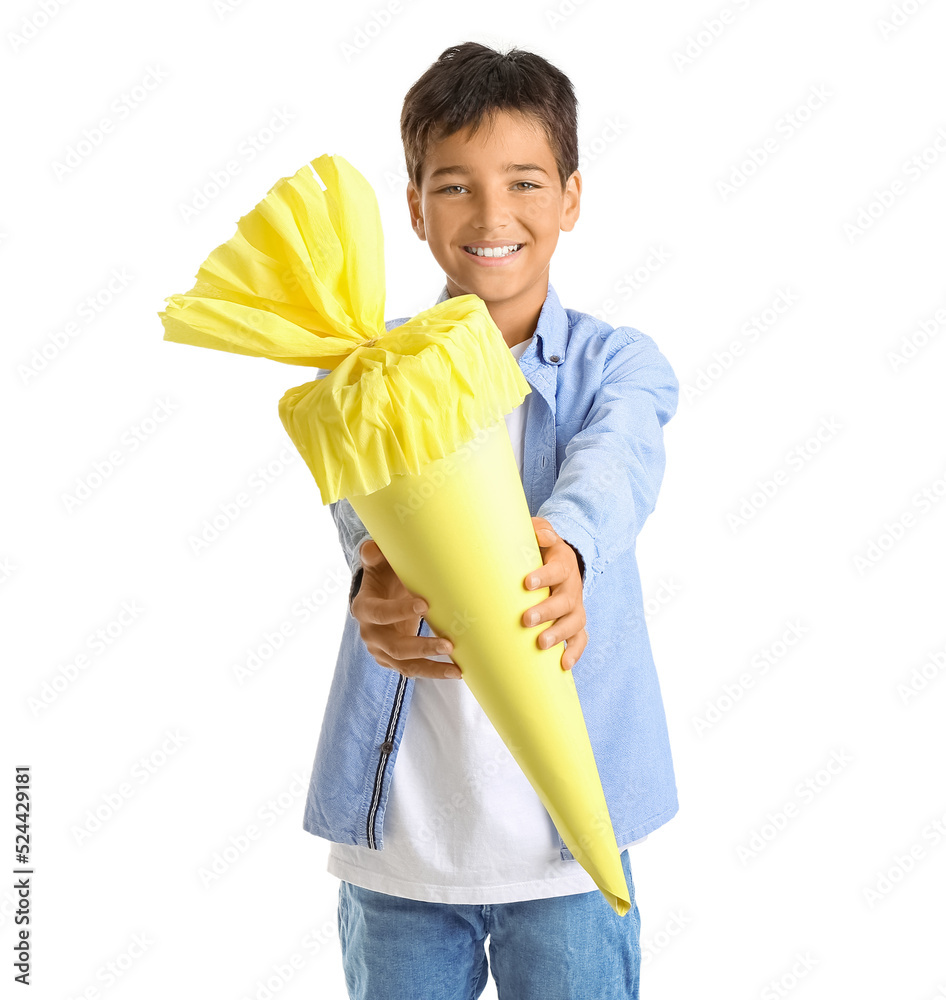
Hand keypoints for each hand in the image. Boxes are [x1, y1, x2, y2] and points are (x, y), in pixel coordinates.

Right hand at [351, 539, 459, 679]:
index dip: (399, 611)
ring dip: (432, 668)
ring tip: (457, 669)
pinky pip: (413, 670)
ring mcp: (381, 651)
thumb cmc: (385, 575)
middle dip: (422, 647)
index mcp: (364, 608)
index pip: (380, 613)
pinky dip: (433, 672)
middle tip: (448, 644)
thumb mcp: (378, 563)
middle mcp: (370, 634)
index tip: (425, 604)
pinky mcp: (394, 661)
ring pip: (406, 666)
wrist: (382, 595)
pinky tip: (455, 671)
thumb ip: (374, 554)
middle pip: (395, 647)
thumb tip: (373, 548)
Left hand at [522, 518, 587, 670]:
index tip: (527, 582)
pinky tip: (563, 665)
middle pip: (565, 600)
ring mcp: (575, 607)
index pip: (557, 569)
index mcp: (563, 564)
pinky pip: (580, 639)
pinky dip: (574, 652)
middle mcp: (572, 587)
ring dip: (559, 634)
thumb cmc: (541, 550)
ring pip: (574, 622)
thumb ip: (540, 530)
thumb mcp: (541, 534)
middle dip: (547, 611)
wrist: (561, 562)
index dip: (544, 576)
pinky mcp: (575, 622)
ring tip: (541, 644)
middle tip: (526, 619)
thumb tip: (540, 534)